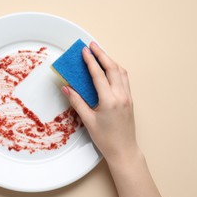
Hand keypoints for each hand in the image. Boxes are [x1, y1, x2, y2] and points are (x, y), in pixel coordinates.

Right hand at [62, 42, 138, 164]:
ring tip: (100, 53)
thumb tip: (66, 88)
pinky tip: (109, 68)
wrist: (124, 150)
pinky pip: (124, 79)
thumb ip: (77, 102)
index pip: (99, 75)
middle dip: (102, 54)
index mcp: (109, 100)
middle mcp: (121, 95)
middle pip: (112, 68)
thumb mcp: (88, 121)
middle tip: (92, 45)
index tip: (84, 51)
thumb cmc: (106, 139)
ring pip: (121, 72)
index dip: (91, 61)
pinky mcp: (130, 100)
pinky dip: (116, 69)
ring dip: (110, 60)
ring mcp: (127, 97)